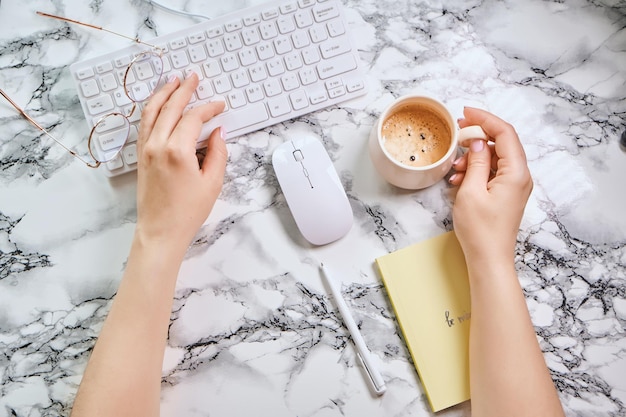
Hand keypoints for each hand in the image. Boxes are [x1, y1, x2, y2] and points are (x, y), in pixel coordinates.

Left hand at [135, 73, 226, 250]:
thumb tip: (218, 134)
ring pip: (152, 112)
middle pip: (171, 107)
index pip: (193, 118)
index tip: (219, 106)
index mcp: (177, 151)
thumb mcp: (212, 183)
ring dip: (163, 94)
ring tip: (173, 81)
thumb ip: (218, 154)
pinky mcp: (140, 157)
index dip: (208, 109)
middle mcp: (157, 145)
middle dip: (183, 90)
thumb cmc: (186, 212)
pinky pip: (144, 124)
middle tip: (193, 77)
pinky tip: (158, 104)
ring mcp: (145, 150)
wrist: (160, 232)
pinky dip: (152, 109)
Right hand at [449, 107, 532, 263]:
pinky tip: (459, 180)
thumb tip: (478, 142)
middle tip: (458, 132)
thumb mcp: (471, 192)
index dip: (485, 119)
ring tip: (455, 168)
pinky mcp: (507, 194)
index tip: (466, 113)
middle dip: (479, 135)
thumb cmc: (480, 231)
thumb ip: (476, 162)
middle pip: (502, 143)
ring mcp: (515, 186)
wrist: (488, 259)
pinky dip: (477, 170)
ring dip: (475, 156)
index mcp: (516, 173)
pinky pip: (493, 172)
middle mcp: (520, 176)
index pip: (505, 133)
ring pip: (496, 158)